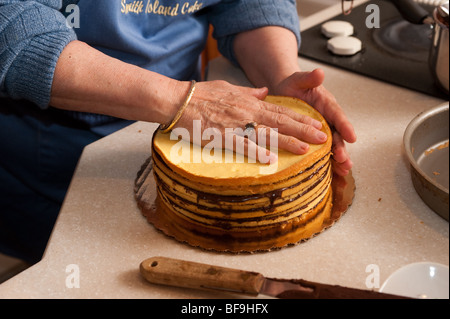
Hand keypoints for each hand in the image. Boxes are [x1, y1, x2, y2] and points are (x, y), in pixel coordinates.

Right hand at [175, 80, 328, 163]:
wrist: (178, 101)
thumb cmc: (200, 94)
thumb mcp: (227, 88)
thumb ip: (248, 92)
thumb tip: (264, 91)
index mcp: (248, 102)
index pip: (280, 110)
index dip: (300, 118)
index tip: (316, 123)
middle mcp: (246, 113)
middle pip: (280, 122)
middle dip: (303, 130)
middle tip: (322, 137)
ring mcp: (235, 125)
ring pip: (266, 134)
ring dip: (287, 141)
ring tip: (306, 148)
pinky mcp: (222, 137)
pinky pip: (242, 146)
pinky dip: (257, 152)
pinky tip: (271, 160)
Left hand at [271, 69, 356, 175]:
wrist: (283, 92)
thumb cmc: (292, 86)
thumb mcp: (298, 79)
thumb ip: (308, 78)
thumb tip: (319, 73)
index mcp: (326, 104)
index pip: (337, 115)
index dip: (345, 126)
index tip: (352, 136)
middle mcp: (327, 118)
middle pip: (337, 134)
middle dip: (342, 148)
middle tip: (344, 159)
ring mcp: (322, 130)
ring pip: (332, 145)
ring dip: (338, 158)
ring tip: (343, 169)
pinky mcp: (314, 138)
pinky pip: (322, 150)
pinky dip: (327, 161)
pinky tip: (333, 172)